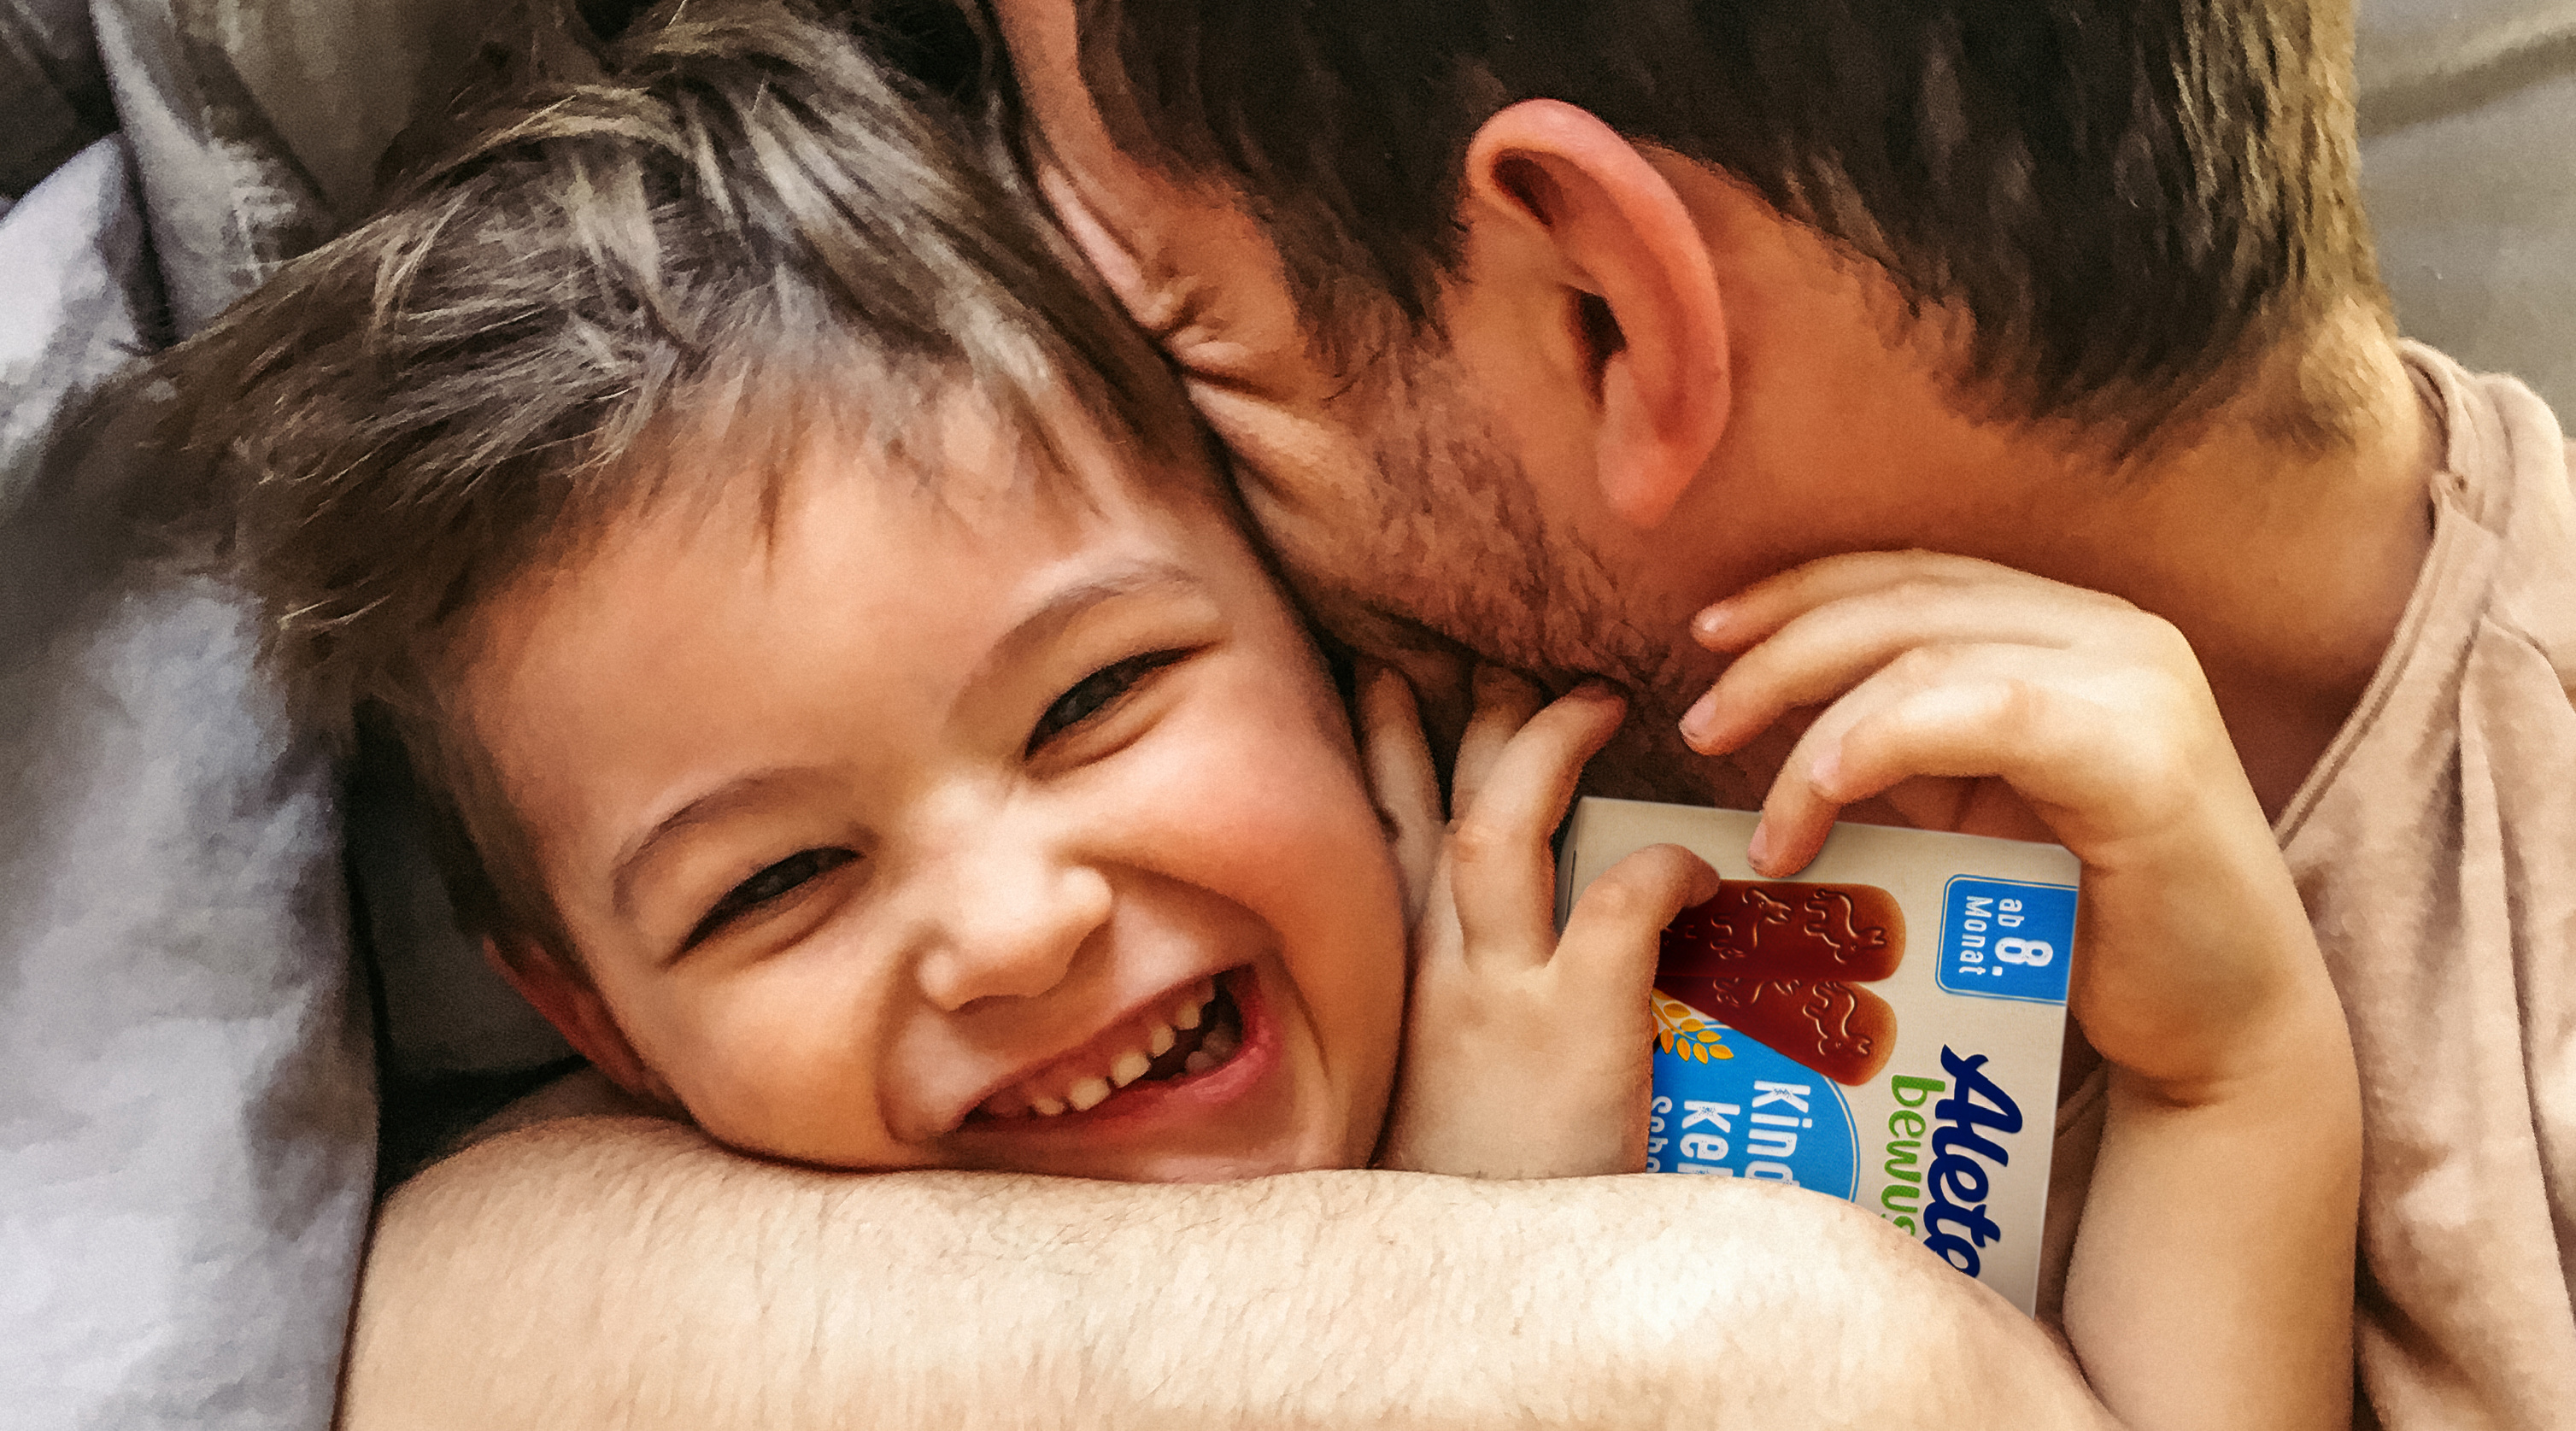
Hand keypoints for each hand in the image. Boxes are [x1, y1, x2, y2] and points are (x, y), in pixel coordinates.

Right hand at [1363, 664, 1716, 1177]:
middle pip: (1431, 802)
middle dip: (1462, 716)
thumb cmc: (1473, 1206)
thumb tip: (1510, 1002)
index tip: (1391, 681)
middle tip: (1500, 659)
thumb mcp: (1437, 1102)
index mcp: (1395, 981)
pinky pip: (1622, 904)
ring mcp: (1496, 993)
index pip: (1376, 834)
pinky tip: (1701, 863)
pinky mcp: (1574, 1029)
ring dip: (1543, 748)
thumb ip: (1463, 1032)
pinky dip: (1662, 866)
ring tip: (1596, 702)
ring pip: (1497, 825)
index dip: (1383, 749)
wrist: (1458, 1309)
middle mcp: (1428, 968)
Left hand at [1677, 551, 2329, 1099]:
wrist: (2220, 1030)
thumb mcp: (1972, 811)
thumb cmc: (2084, 930)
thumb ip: (1899, 749)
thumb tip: (1757, 720)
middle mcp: (2110, 632)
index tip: (1706, 635)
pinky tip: (1822, 788)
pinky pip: (1984, 713)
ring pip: (1929, 657)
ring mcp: (2137, 683)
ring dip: (1815, 727)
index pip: (1910, 575)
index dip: (1798, 592)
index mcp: (2068, 629)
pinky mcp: (2144, 754)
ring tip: (1764, 816)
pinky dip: (1886, 739)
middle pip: (1904, 603)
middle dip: (1780, 653)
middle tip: (1698, 725)